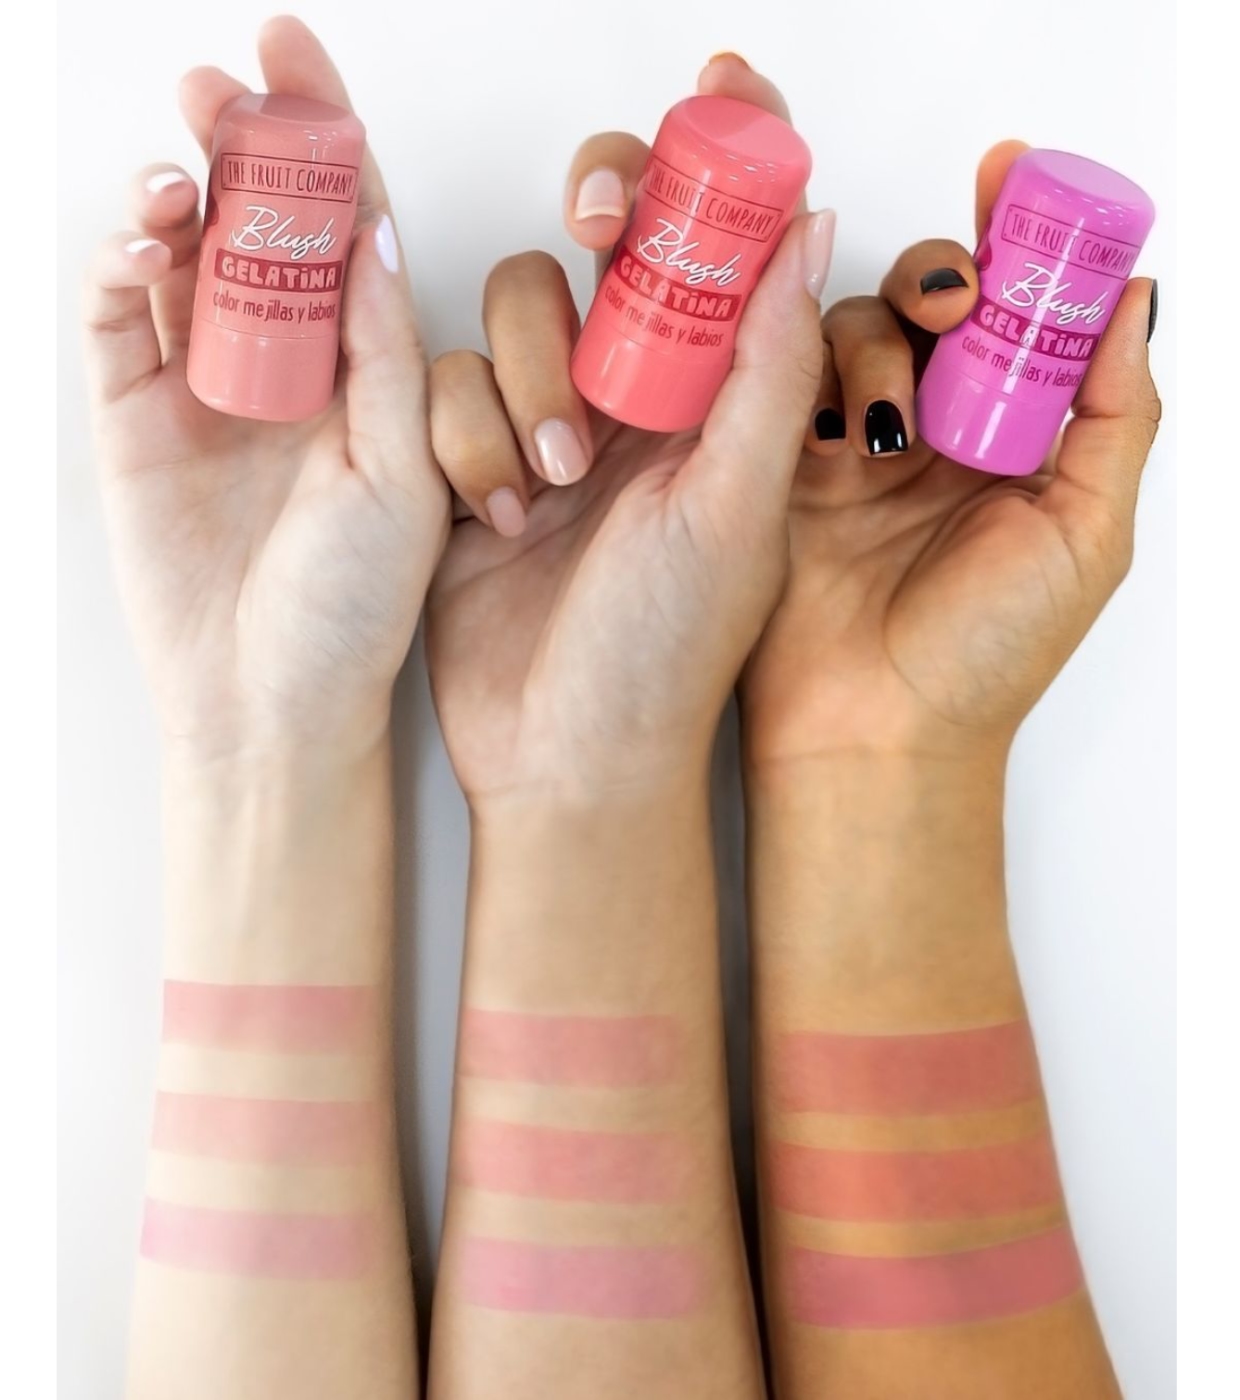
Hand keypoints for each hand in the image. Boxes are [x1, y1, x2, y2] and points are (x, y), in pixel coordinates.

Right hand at [83, 18, 447, 763]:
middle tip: (224, 87)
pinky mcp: (134, 417)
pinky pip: (120, 320)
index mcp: (363, 371)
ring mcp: (206, 386)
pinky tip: (143, 246)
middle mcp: (287, 366)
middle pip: (258, 222)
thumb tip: (374, 225)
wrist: (269, 707)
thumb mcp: (398, 474)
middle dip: (240, 145)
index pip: (346, 228)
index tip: (298, 51)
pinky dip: (122, 270)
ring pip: (185, 258)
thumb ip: (382, 353)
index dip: (326, 137)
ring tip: (187, 178)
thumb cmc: (353, 611)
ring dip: (181, 199)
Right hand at [426, 59, 830, 801]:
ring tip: (552, 484)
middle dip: (602, 222)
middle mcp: (639, 397)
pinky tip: (497, 518)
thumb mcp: (736, 507)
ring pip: (514, 302)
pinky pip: (443, 380)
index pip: (730, 246)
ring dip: (526, 373)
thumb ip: (769, 366)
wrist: (566, 763)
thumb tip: (810, 221)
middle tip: (604, 234)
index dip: (728, 156)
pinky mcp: (470, 461)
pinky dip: (462, 436)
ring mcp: (551, 424)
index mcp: (722, 402)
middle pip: (609, 240)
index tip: (722, 81)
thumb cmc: (665, 654)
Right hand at [741, 139, 1160, 765]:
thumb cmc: (986, 655)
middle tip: (951, 304)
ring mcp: (855, 448)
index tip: (1012, 180)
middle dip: (942, 280)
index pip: (1016, 315)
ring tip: (886, 431)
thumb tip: (1133, 299)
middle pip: (930, 304)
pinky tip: (829, 425)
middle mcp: (935, 433)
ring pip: (855, 330)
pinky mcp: (783, 468)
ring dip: (876, 347)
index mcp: (1013, 442)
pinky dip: (800, 375)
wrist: (874, 735)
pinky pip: (783, 382)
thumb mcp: (1087, 533)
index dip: (1016, 242)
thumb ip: (1115, 414)